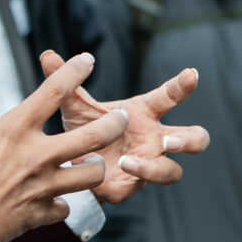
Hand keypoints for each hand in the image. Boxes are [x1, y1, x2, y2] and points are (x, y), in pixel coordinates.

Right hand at [0, 52, 128, 241]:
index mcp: (12, 130)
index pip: (54, 91)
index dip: (74, 71)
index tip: (88, 59)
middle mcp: (35, 157)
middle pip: (93, 135)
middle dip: (114, 122)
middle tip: (121, 116)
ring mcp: (41, 188)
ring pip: (92, 175)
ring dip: (95, 167)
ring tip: (92, 161)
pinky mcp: (39, 216)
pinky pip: (65, 208)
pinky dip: (62, 204)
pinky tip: (55, 201)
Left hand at [39, 50, 210, 203]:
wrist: (68, 165)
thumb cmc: (83, 129)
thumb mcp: (74, 105)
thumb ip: (65, 82)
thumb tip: (46, 55)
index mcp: (145, 113)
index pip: (170, 97)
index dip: (183, 86)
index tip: (191, 74)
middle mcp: (154, 139)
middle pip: (194, 139)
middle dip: (190, 140)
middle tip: (171, 141)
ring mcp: (147, 164)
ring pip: (173, 171)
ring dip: (156, 168)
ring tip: (130, 160)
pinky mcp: (132, 186)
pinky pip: (140, 185)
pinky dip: (132, 178)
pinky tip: (117, 169)